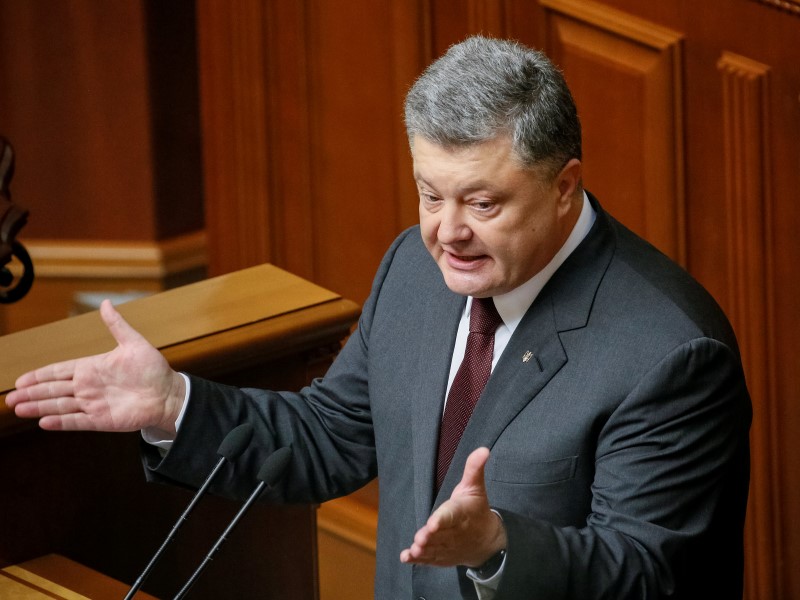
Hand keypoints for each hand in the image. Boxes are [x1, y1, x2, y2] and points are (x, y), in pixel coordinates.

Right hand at [5, 299, 184, 434]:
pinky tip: (43, 422)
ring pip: (60, 406)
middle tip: (9, 398)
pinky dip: (61, 422)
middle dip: (31, 393)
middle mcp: (89, 387)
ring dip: (39, 407)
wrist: (169, 393)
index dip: (40, 375)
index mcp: (92, 368)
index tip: (20, 380)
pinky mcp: (102, 420)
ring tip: (18, 409)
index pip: (59, 371)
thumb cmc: (153, 369)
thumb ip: (117, 325)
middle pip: (53, 389)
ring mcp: (94, 404)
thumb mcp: (134, 343)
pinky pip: (77, 421)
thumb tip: (106, 303)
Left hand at [400, 447, 506, 567]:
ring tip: (414, 550)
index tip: (433, 523)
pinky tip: (406, 557)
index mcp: (461, 512)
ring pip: (435, 548)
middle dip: (430, 537)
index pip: (451, 515)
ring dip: (425, 550)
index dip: (442, 520)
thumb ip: (474, 468)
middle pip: (441, 534)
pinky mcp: (442, 556)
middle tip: (420, 539)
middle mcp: (455, 531)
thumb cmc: (476, 509)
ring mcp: (449, 546)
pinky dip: (419, 560)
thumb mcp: (476, 487)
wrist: (487, 541)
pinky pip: (430, 559)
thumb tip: (483, 449)